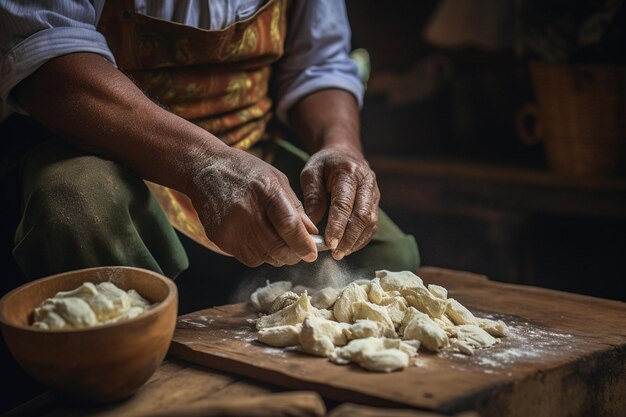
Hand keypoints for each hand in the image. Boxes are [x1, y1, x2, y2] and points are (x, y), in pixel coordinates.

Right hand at [187, 146, 317, 266]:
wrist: (205, 169)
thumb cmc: (246, 172)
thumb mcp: (277, 180)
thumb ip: (295, 208)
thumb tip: (312, 234)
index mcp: (266, 192)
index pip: (288, 226)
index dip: (304, 244)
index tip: (312, 253)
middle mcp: (247, 212)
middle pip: (278, 248)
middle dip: (294, 254)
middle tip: (300, 251)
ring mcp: (231, 228)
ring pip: (266, 258)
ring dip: (278, 256)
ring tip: (279, 241)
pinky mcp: (220, 239)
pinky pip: (249, 259)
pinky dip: (261, 254)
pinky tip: (260, 239)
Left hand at [300, 145, 379, 259]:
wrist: (345, 153)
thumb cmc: (324, 165)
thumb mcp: (311, 173)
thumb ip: (313, 197)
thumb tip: (312, 224)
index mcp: (348, 172)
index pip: (344, 203)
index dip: (337, 225)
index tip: (329, 243)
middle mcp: (366, 182)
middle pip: (362, 215)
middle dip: (349, 237)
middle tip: (335, 253)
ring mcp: (374, 192)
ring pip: (371, 222)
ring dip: (356, 241)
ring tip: (340, 254)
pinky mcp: (376, 202)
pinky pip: (373, 224)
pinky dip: (362, 239)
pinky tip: (349, 248)